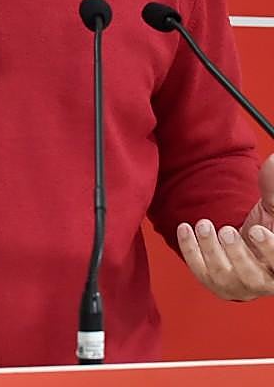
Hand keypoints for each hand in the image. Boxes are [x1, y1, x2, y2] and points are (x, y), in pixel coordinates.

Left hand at [178, 153, 273, 300]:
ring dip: (210, 250)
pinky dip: (190, 250)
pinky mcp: (216, 284)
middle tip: (226, 230)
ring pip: (224, 277)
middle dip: (238, 253)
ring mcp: (239, 286)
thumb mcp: (272, 211)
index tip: (258, 230)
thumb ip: (273, 191)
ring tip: (203, 224)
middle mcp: (264, 281)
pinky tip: (184, 229)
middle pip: (252, 276)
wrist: (249, 246)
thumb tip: (273, 161)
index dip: (270, 250)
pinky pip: (200, 271)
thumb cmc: (267, 229)